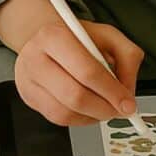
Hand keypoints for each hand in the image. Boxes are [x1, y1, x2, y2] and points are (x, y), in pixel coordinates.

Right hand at [14, 10, 144, 126]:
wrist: (47, 40)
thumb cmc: (77, 38)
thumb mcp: (108, 35)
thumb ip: (127, 56)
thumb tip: (128, 90)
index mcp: (54, 36)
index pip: (87, 71)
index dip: (111, 91)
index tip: (128, 103)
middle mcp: (35, 58)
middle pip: (75, 96)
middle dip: (103, 108)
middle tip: (120, 110)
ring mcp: (28, 80)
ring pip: (65, 113)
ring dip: (93, 116)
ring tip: (106, 108)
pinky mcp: (28, 98)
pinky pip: (58, 119)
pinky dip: (80, 119)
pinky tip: (90, 109)